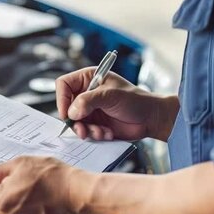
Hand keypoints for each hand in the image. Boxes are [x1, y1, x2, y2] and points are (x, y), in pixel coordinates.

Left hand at [0, 156, 85, 213]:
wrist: (76, 191)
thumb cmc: (50, 176)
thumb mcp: (18, 164)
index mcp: (0, 202)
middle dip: (3, 188)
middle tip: (20, 175)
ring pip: (10, 209)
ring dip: (16, 197)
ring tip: (32, 183)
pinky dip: (27, 206)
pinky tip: (39, 194)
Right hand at [56, 67, 177, 140]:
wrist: (150, 118)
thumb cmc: (135, 100)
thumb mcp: (110, 96)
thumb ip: (88, 101)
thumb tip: (71, 112)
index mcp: (88, 78)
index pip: (64, 85)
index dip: (62, 99)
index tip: (68, 113)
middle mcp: (86, 94)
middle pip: (66, 107)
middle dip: (75, 121)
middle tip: (83, 129)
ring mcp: (90, 110)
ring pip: (75, 122)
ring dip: (86, 130)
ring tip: (100, 132)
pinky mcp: (95, 124)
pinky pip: (85, 132)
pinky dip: (94, 135)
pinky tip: (107, 133)